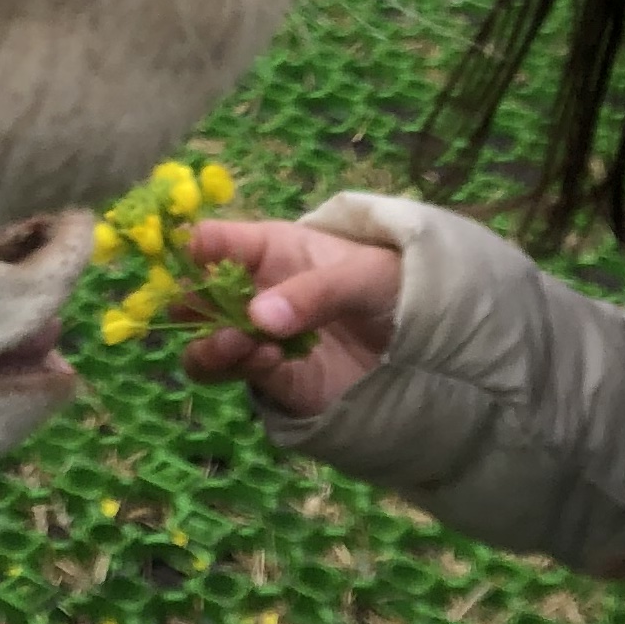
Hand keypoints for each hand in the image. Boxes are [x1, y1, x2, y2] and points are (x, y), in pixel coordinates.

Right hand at [179, 219, 402, 421]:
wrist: (435, 348)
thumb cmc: (395, 287)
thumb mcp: (364, 275)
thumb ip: (314, 292)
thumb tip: (257, 317)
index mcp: (269, 251)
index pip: (213, 241)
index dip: (192, 251)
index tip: (189, 267)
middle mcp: (255, 294)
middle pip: (196, 299)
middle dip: (189, 308)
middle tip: (197, 315)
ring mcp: (263, 339)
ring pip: (207, 345)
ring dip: (209, 345)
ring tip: (236, 342)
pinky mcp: (279, 382)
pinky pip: (242, 376)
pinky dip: (244, 369)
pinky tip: (269, 359)